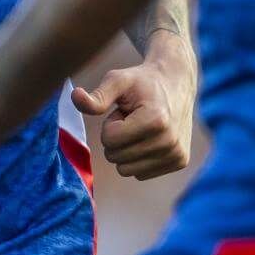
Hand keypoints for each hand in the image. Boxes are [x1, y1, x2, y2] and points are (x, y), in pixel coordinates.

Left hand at [74, 60, 192, 180]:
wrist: (176, 82)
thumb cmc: (141, 82)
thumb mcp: (117, 81)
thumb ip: (97, 96)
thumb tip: (75, 97)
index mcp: (155, 120)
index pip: (109, 139)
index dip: (110, 124)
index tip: (124, 111)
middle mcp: (170, 141)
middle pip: (115, 157)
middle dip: (117, 138)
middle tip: (132, 119)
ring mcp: (176, 154)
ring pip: (126, 170)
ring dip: (126, 149)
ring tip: (140, 128)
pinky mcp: (180, 162)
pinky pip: (140, 173)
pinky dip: (138, 158)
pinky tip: (149, 137)